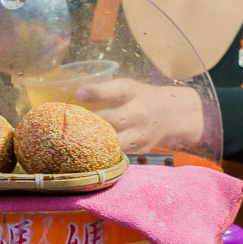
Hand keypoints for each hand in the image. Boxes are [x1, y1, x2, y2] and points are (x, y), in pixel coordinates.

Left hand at [76, 78, 204, 152]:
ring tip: (73, 142)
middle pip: (109, 124)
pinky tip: (85, 152)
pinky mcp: (137, 153)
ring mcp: (138, 138)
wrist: (174, 117)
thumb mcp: (128, 87)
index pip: (115, 92)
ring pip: (111, 144)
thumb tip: (78, 94)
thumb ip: (103, 90)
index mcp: (135, 95)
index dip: (95, 94)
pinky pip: (115, 156)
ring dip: (91, 144)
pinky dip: (99, 155)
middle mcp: (138, 117)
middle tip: (68, 126)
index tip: (77, 96)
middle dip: (87, 126)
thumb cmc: (144, 98)